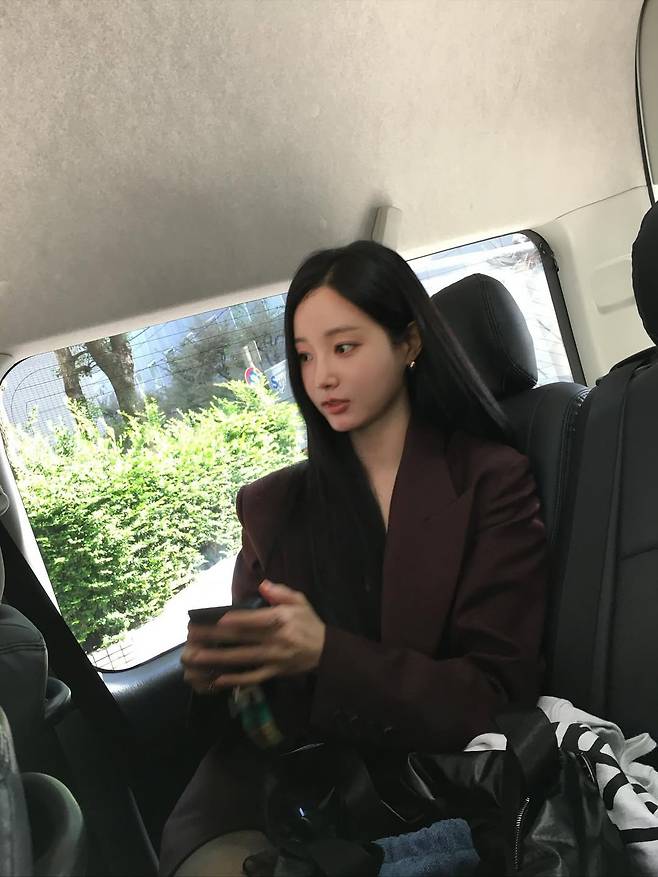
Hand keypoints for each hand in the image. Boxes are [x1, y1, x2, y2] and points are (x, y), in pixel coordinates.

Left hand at [181, 580, 325, 691]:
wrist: (326, 651)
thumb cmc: (308, 622)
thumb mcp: (299, 601)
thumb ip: (280, 592)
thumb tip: (263, 585)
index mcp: (281, 619)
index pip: (254, 619)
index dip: (235, 620)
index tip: (215, 620)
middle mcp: (276, 639)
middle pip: (241, 638)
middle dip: (215, 637)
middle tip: (192, 636)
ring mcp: (273, 658)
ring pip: (242, 658)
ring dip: (217, 658)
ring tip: (196, 657)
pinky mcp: (273, 672)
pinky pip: (252, 677)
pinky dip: (235, 679)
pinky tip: (217, 679)